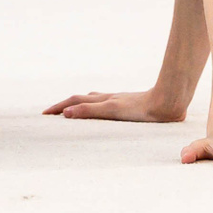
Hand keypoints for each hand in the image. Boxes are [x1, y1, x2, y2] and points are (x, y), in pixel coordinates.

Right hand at [43, 89, 185, 122]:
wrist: (168, 102)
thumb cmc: (142, 109)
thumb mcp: (112, 111)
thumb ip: (90, 111)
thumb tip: (65, 113)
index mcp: (102, 100)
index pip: (74, 102)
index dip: (58, 107)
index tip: (44, 114)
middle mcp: (108, 98)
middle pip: (81, 99)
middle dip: (65, 105)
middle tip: (52, 113)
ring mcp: (119, 101)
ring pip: (94, 100)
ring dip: (80, 105)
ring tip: (73, 109)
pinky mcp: (130, 106)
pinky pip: (106, 105)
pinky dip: (96, 107)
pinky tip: (105, 111)